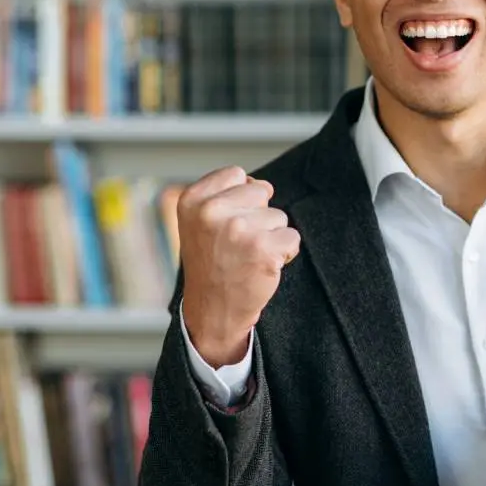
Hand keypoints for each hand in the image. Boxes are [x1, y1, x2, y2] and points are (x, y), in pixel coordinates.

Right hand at [177, 166, 300, 366]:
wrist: (213, 310)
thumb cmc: (212, 263)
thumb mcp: (200, 222)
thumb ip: (225, 195)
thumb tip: (263, 186)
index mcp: (193, 200)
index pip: (237, 174)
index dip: (239, 199)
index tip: (225, 224)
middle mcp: (212, 211)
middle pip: (260, 192)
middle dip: (257, 216)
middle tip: (237, 244)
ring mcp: (238, 230)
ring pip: (278, 216)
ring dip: (270, 236)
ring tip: (247, 257)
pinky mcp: (263, 249)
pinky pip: (292, 237)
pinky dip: (285, 252)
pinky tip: (263, 267)